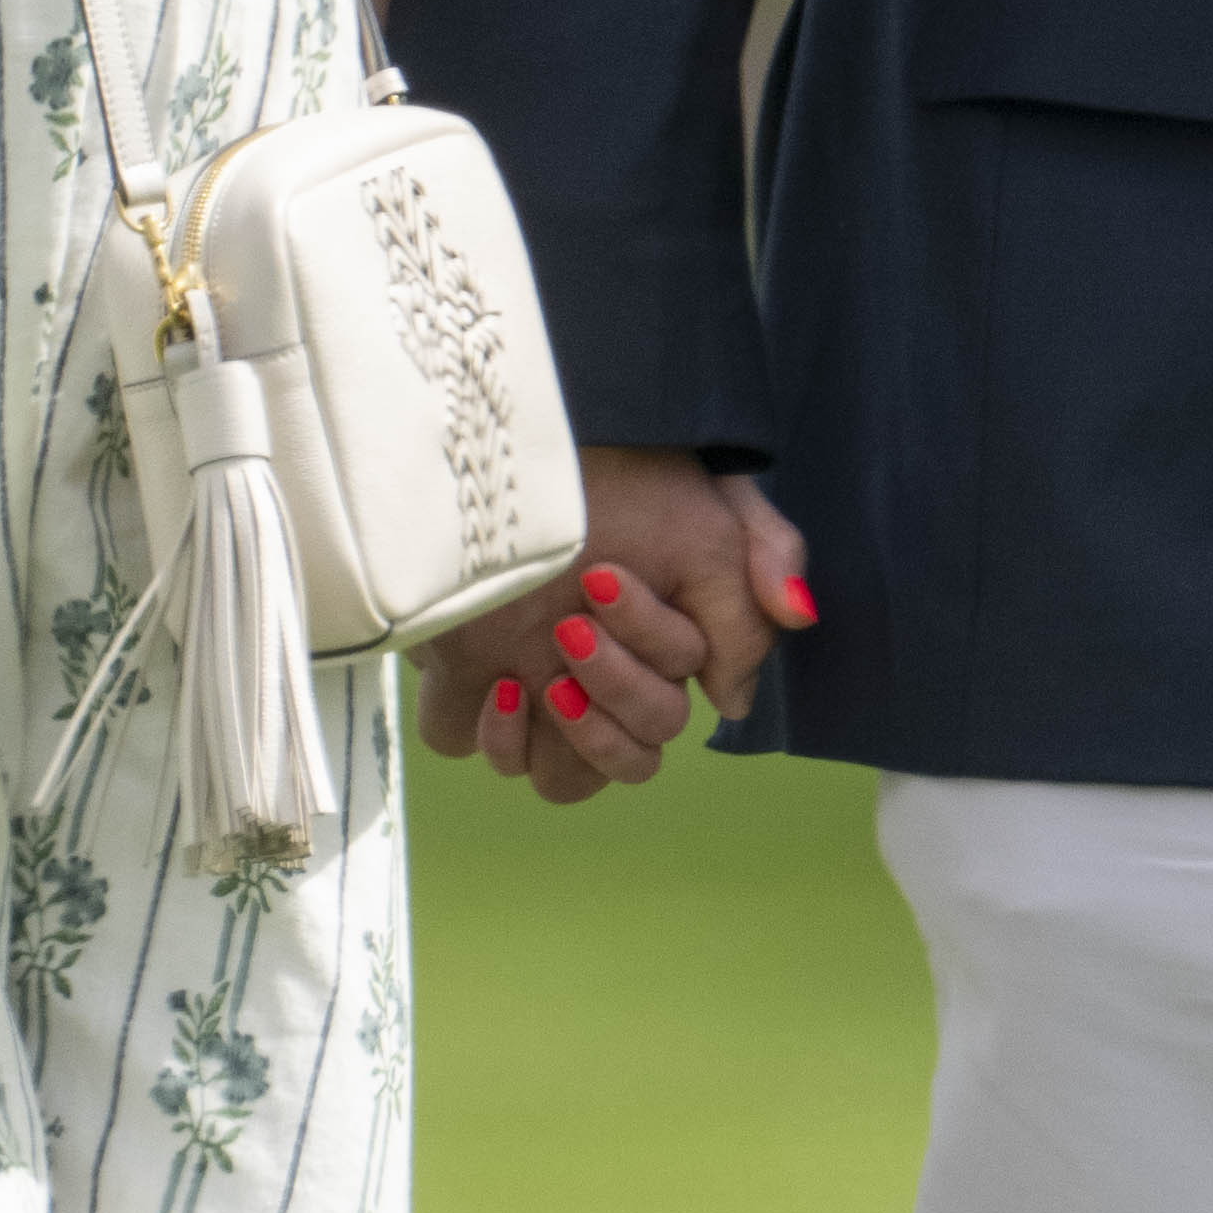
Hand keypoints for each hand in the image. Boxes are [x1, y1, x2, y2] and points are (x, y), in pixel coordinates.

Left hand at [413, 447, 817, 807]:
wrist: (528, 430)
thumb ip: (753, 597)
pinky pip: (460, 743)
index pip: (670, 712)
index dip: (648, 656)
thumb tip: (733, 702)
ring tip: (535, 682)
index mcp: (656, 655)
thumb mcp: (719, 515)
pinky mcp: (459, 673)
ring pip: (559, 782)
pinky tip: (495, 685)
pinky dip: (486, 732)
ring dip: (563, 743)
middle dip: (615, 695)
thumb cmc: (628, 466)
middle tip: (571, 629)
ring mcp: (530, 682)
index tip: (603, 579)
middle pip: (634, 757)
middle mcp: (596, 679)